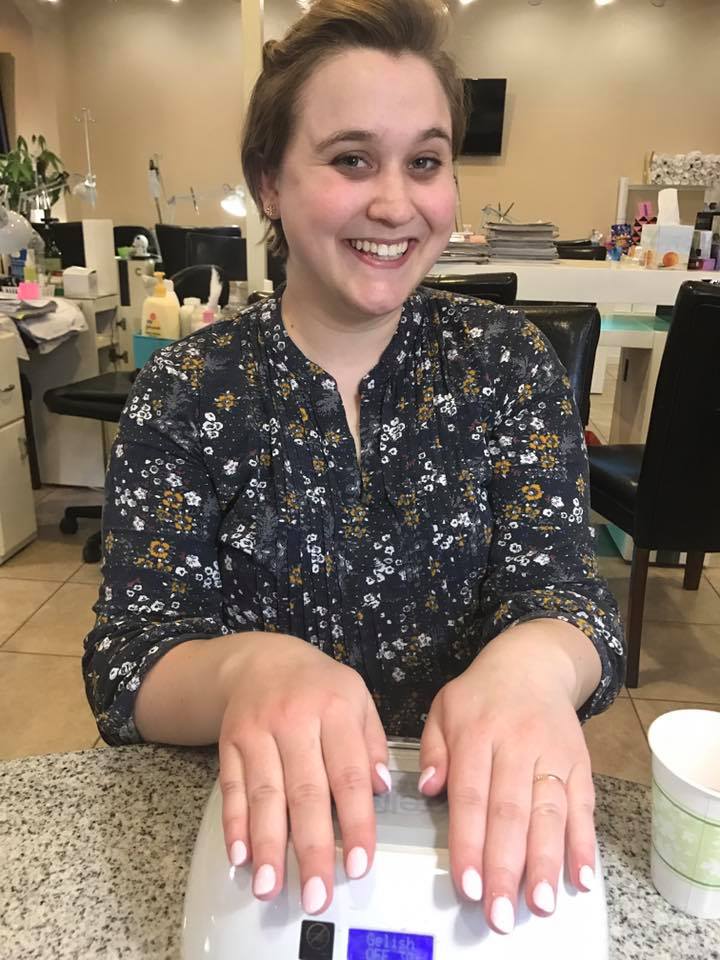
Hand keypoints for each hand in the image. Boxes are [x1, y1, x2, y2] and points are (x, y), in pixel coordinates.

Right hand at [217, 633, 389, 914]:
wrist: (261, 659)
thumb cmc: (318, 687)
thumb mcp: (357, 698)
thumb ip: (371, 743)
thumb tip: (382, 789)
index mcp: (335, 708)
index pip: (349, 774)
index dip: (356, 822)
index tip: (360, 865)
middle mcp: (294, 720)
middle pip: (305, 792)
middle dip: (311, 847)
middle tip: (316, 896)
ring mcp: (257, 731)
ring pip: (264, 795)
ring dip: (267, 845)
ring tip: (271, 887)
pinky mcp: (230, 743)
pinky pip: (232, 788)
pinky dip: (234, 825)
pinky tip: (239, 856)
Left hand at [418, 622, 597, 934]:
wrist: (533, 662)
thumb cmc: (481, 694)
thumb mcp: (444, 707)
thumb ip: (433, 749)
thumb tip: (429, 789)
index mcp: (476, 733)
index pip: (471, 796)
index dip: (469, 843)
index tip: (467, 886)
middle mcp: (517, 744)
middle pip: (511, 813)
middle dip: (505, 868)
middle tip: (500, 914)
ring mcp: (553, 754)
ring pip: (549, 813)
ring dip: (545, 863)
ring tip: (539, 904)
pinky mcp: (580, 762)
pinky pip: (583, 806)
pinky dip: (583, 843)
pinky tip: (581, 877)